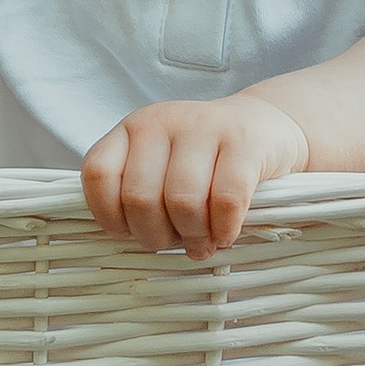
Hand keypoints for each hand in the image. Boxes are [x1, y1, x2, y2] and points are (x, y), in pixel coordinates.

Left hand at [79, 90, 309, 262]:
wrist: (265, 126)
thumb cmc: (206, 161)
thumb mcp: (161, 164)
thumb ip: (137, 191)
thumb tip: (126, 240)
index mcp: (132, 130)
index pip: (98, 174)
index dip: (110, 215)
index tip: (131, 232)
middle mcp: (161, 121)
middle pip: (140, 197)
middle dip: (156, 236)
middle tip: (176, 243)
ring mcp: (203, 127)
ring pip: (182, 201)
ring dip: (193, 236)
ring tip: (202, 243)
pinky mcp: (244, 142)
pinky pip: (226, 200)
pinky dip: (224, 229)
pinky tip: (226, 234)